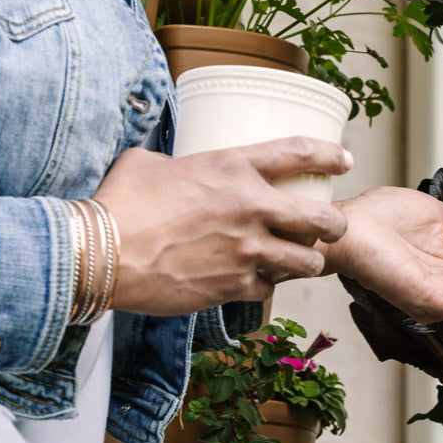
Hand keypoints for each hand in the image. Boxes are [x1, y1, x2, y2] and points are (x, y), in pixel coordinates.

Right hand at [94, 138, 350, 316]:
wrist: (99, 255)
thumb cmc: (119, 203)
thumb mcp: (149, 162)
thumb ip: (175, 162)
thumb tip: (168, 164)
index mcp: (232, 167)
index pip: (299, 153)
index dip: (329, 155)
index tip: (343, 159)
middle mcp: (250, 208)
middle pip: (323, 219)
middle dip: (336, 225)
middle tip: (333, 228)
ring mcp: (246, 252)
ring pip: (306, 263)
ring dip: (306, 262)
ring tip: (299, 260)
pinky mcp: (232, 288)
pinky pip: (266, 288)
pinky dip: (263, 285)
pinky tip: (253, 281)